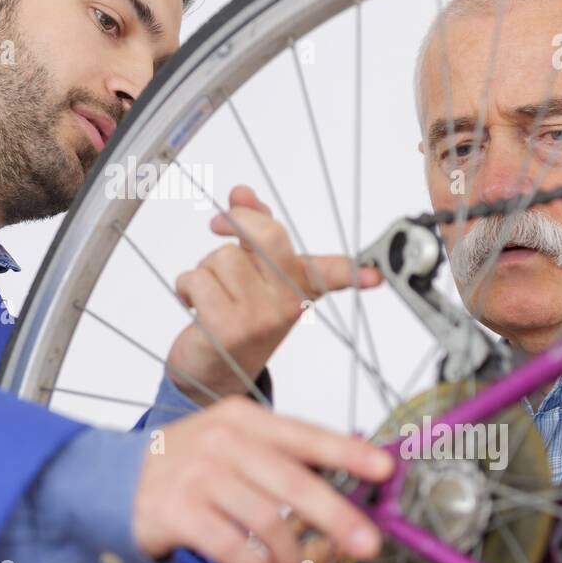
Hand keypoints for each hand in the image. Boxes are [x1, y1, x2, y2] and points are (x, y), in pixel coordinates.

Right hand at [133, 395, 392, 562]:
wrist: (117, 480)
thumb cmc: (190, 463)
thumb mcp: (234, 441)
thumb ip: (284, 453)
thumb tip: (348, 470)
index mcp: (244, 419)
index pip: (305, 434)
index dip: (347, 452)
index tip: (384, 468)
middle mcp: (223, 442)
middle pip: (293, 481)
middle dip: (336, 516)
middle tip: (367, 543)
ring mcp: (198, 476)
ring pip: (267, 520)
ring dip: (293, 554)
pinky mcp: (179, 512)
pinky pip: (233, 547)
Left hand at [165, 185, 381, 402]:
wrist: (213, 370)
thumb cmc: (235, 313)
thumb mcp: (251, 269)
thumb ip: (251, 227)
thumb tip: (242, 192)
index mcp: (300, 286)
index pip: (332, 272)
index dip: (354, 271)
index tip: (374, 276)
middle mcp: (288, 303)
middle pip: (268, 235)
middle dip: (237, 220)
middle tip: (220, 225)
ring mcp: (261, 319)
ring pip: (223, 257)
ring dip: (205, 267)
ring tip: (213, 292)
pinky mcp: (229, 330)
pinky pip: (198, 280)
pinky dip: (187, 286)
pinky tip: (196, 305)